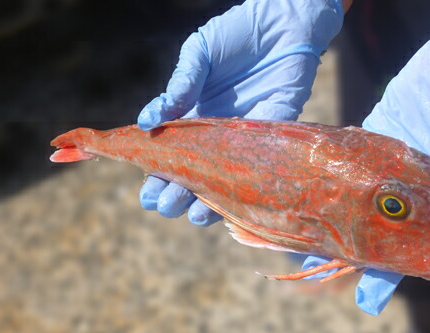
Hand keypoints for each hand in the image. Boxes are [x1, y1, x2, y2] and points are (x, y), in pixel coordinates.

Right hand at [138, 0, 343, 223]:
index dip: (153, 175)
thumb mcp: (199, 54)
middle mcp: (215, 138)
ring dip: (204, 203)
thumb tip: (148, 121)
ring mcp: (243, 142)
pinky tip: (224, 202)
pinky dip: (240, 189)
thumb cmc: (236, 36)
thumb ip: (179, 86)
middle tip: (164, 202)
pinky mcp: (272, 139)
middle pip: (189, 178)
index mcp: (191, 119)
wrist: (283, 24)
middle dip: (172, 195)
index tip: (146, 192)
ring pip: (221, 185)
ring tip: (191, 212)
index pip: (166, 155)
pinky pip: (256, 171)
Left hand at [307, 0, 429, 314]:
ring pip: (362, 196)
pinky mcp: (382, 130)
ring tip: (310, 240)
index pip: (418, 244)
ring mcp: (397, 159)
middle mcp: (419, 185)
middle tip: (324, 273)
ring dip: (338, 216)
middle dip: (357, 252)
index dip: (394, 271)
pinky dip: (335, 174)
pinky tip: (314, 190)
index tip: (368, 297)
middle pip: (383, 227)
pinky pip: (355, 156)